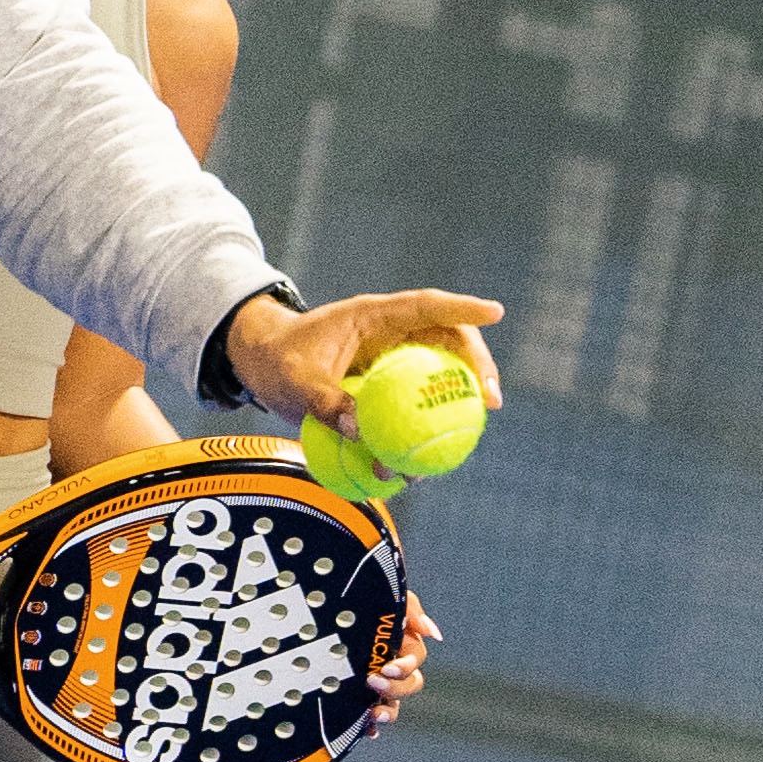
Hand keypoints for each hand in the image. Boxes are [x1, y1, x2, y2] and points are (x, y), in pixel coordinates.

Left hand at [224, 284, 504, 434]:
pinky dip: (431, 424)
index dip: (464, 306)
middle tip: (492, 398)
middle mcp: (392, 335)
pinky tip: (436, 455)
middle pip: (450, 340)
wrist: (266, 367)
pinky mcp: (390, 387)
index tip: (496, 312)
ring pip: (441, 372)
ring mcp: (395, 361)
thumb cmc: (279, 362)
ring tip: (476, 427)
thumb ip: (323, 402)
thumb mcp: (293, 380)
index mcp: (373, 316)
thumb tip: (359, 431)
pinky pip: (419, 402)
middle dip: (478, 363)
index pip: (426, 305)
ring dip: (462, 396)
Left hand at [367, 591, 432, 723]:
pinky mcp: (355, 696)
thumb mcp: (386, 596)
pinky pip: (369, 718)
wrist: (323, 601)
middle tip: (372, 681)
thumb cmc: (359, 596)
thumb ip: (411, 609)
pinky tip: (366, 730)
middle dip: (396, 688)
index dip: (406, 667)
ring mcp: (374, 683)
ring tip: (374, 714)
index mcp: (401, 644)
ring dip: (389, 712)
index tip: (388, 667)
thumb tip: (434, 634)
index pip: (416, 662)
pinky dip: (370, 727)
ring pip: (394, 705)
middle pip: (409, 686)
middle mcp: (390, 665)